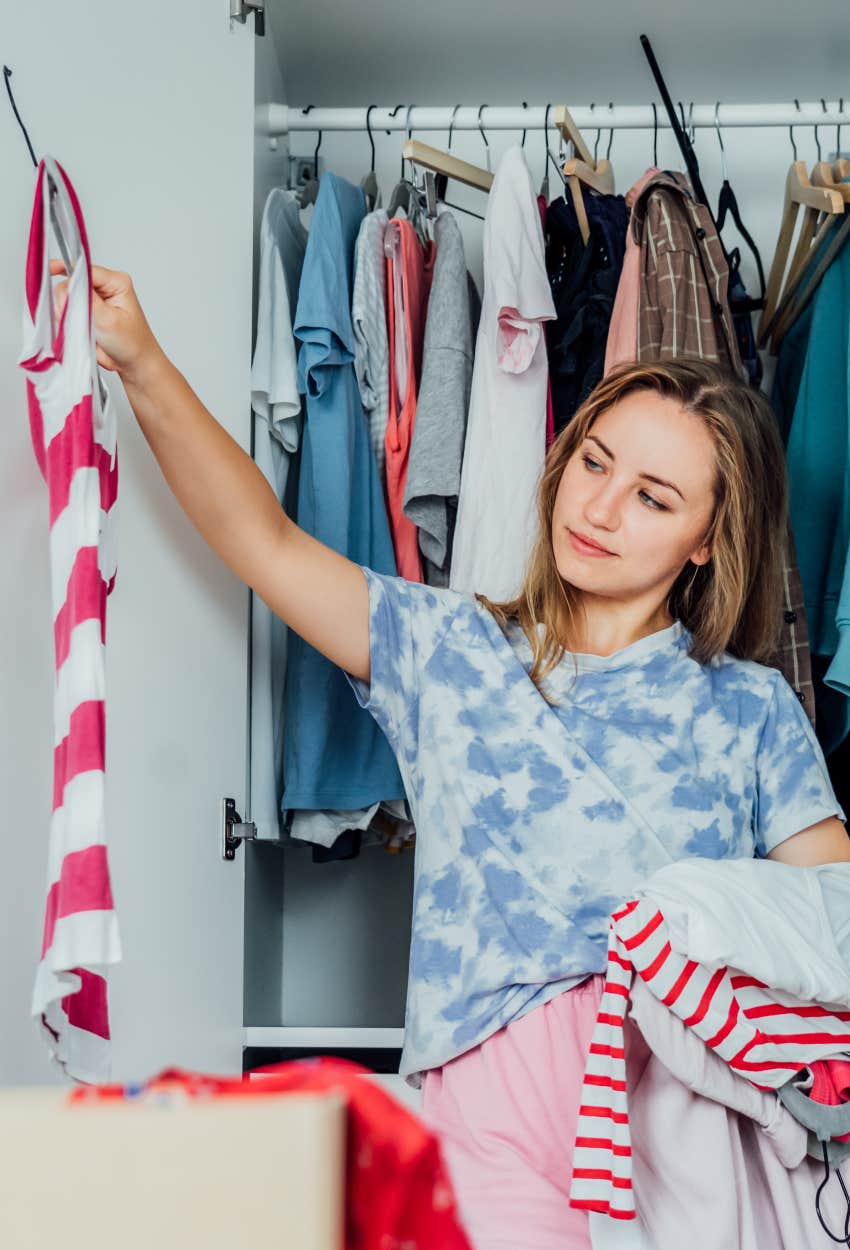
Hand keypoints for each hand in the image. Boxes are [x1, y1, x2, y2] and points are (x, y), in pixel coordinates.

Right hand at [49, 260, 166, 387]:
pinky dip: (69, 321)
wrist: (135, 365)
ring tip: (81, 329)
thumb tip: (67, 286)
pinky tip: (77, 331)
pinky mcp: (89, 313)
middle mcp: (105, 287)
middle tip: (71, 318)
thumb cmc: (132, 344)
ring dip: (68, 314)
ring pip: (68, 298)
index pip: (85, 269)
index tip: (49, 271)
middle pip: (73, 283)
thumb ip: (86, 301)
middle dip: (67, 301)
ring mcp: (96, 300)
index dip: (66, 272)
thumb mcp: (108, 320)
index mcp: (116, 282)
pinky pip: (69, 311)